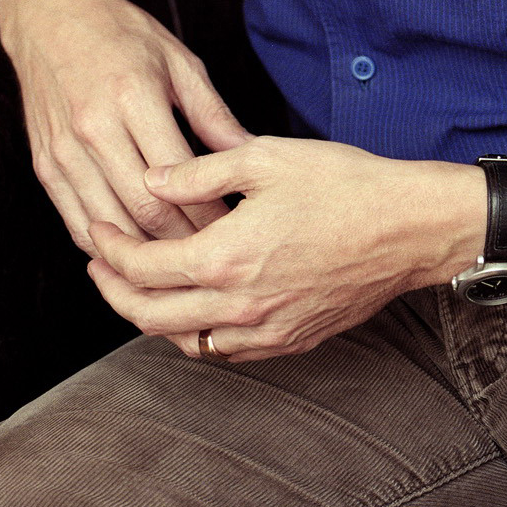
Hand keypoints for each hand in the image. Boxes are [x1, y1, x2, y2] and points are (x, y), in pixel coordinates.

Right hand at [4, 0, 250, 247]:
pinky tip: (136, 251)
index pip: (178, 178)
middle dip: (183, 242)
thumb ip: (213, 113)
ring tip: (181, 263)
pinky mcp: (44, 164)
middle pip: (143, 211)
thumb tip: (248, 156)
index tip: (237, 229)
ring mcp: (63, 150)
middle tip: (215, 255)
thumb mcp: (178, 61)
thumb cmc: (121, 34)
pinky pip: (76, 220)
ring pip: (108, 225)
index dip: (209, 213)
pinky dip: (108, 244)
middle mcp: (93, 128)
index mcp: (133, 97)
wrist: (49, 15)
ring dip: (146, 252)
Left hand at [84, 136, 481, 361]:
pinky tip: (195, 310)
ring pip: (185, 342)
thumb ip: (198, 172)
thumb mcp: (265, 156)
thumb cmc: (344, 184)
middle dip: (114, 291)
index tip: (96, 231)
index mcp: (225, 257)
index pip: (141, 268)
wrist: (410, 228)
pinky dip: (196, 335)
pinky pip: (226, 350)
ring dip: (151, 319)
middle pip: (149, 316)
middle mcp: (239, 304)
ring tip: (139, 289)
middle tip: (100, 265)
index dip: (109, 249)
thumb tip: (151, 180)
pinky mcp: (292, 340)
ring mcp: (267, 330)